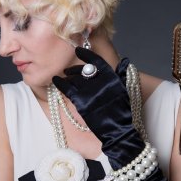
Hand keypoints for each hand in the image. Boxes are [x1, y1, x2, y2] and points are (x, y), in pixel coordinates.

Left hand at [52, 47, 144, 169]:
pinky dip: (60, 83)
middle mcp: (101, 82)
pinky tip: (55, 81)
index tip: (78, 50)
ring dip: (67, 76)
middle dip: (74, 68)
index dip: (86, 55)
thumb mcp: (124, 91)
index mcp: (112, 78)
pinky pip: (67, 88)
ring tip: (62, 76)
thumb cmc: (122, 113)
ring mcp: (90, 92)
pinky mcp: (82, 102)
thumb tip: (123, 62)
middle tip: (68, 70)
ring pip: (74, 79)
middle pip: (83, 70)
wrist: (117, 130)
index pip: (97, 61)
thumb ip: (121, 75)